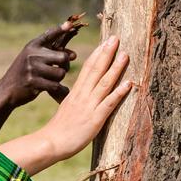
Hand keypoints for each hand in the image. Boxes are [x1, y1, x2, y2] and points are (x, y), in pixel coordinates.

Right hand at [0, 21, 77, 107]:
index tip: (70, 24)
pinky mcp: (34, 83)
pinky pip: (56, 86)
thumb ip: (50, 53)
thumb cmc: (24, 73)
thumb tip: (74, 55)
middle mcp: (32, 55)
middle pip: (62, 57)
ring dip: (59, 79)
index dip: (60, 29)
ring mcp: (32, 68)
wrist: (7, 89)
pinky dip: (60, 90)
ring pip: (60, 73)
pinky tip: (58, 90)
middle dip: (65, 65)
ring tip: (51, 80)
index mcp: (32, 46)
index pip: (49, 35)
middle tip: (60, 69)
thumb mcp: (31, 58)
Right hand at [0, 36, 131, 174]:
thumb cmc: (58, 130)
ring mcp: (89, 106)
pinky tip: (129, 83)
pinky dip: (119, 92)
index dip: (97, 55)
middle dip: (106, 53)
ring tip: (125, 54)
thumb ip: (73, 100)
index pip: (87, 69)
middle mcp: (82, 96)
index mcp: (75, 93)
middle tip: (115, 38)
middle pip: (95, 70)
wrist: (51, 143)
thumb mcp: (65, 109)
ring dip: (115, 68)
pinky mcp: (95, 119)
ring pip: (104, 83)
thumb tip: (77, 96)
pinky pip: (109, 103)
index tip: (104, 43)